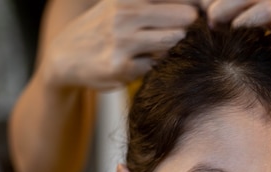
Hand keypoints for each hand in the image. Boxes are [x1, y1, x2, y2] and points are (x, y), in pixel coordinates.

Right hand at [42, 0, 200, 90]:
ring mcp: (123, 41)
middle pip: (184, 17)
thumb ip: (155, 4)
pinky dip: (155, 63)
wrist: (65, 56)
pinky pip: (157, 64)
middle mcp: (125, 14)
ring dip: (173, 45)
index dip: (197, 5)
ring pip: (173, 41)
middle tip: (189, 31)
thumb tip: (196, 5)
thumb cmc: (103, 28)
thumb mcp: (122, 5)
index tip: (205, 11)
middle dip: (191, 25)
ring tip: (158, 44)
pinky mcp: (122, 67)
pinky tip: (140, 61)